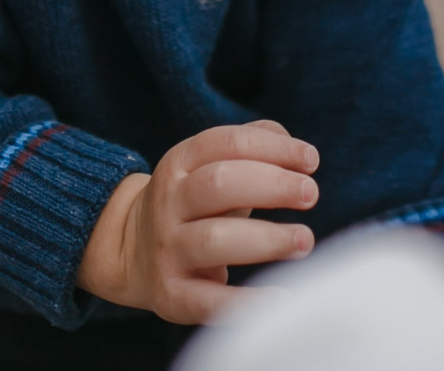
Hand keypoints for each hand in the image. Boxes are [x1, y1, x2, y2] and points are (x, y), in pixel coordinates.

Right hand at [76, 122, 320, 325]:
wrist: (132, 253)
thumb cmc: (195, 205)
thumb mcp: (209, 167)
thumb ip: (253, 147)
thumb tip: (299, 153)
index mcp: (179, 164)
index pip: (226, 143)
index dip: (273, 147)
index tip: (311, 160)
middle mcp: (168, 203)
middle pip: (219, 184)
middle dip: (272, 185)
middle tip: (311, 194)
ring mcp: (167, 249)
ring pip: (215, 239)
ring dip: (268, 239)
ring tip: (305, 240)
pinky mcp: (171, 294)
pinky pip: (209, 301)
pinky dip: (247, 301)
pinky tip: (282, 296)